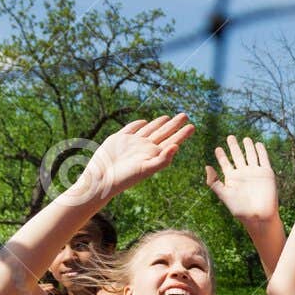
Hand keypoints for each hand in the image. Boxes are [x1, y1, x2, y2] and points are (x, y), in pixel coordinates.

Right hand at [79, 114, 194, 200]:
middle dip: (174, 124)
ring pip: (149, 129)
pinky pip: (131, 129)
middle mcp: (145, 147)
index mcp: (153, 154)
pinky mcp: (119, 139)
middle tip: (185, 115)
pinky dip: (138, 124)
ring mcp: (132, 143)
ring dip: (159, 123)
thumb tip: (176, 147)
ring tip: (168, 117)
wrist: (102, 178)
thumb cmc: (125, 178)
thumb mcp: (146, 169)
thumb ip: (162, 159)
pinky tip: (144, 121)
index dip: (182, 134)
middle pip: (163, 132)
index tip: (192, 126)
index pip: (172, 141)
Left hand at [206, 135, 278, 222]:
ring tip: (245, 138)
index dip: (221, 156)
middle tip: (230, 137)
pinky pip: (263, 159)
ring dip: (248, 147)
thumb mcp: (224, 194)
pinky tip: (258, 144)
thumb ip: (214, 182)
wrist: (259, 215)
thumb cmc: (240, 209)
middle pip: (237, 156)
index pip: (225, 164)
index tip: (217, 148)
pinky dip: (261, 151)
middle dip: (234, 147)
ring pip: (251, 156)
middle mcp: (243, 174)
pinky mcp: (266, 173)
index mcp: (232, 179)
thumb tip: (206, 166)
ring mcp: (255, 173)